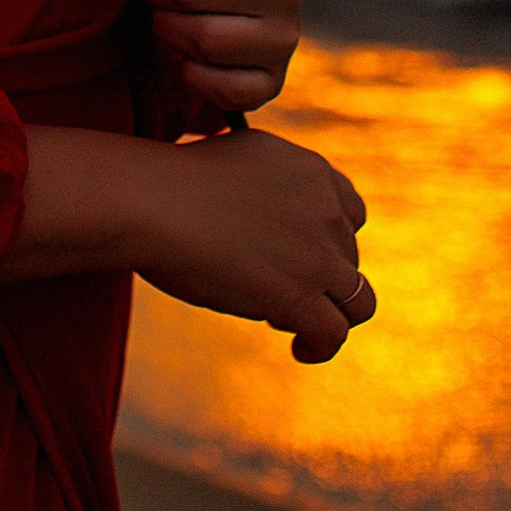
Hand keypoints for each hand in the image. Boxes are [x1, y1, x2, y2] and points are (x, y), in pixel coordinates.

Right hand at [127, 126, 373, 364]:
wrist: (152, 201)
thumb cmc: (174, 184)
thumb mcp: (239, 161)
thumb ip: (271, 185)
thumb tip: (274, 217)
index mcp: (311, 170)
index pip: (351, 212)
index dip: (330, 239)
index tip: (303, 255)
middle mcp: (325, 207)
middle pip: (349, 257)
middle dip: (321, 277)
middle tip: (279, 288)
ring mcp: (318, 254)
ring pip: (358, 300)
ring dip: (331, 313)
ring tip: (297, 325)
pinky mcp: (301, 296)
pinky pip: (334, 333)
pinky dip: (321, 346)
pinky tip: (300, 349)